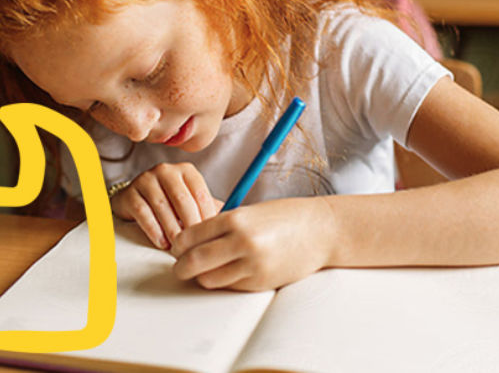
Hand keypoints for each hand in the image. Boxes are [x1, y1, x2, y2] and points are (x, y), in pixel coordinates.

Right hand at [110, 163, 222, 249]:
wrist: (135, 199)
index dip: (207, 216)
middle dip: (191, 225)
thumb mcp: (190, 202)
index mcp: (186, 171)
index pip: (200, 193)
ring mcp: (146, 180)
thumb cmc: (170, 203)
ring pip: (162, 207)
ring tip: (180, 248)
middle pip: (182, 200)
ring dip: (173, 230)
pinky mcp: (130, 193)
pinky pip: (143, 213)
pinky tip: (162, 243)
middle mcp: (166, 171)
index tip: (212, 236)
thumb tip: (230, 224)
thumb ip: (208, 210)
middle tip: (196, 246)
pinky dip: (154, 230)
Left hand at [171, 197, 333, 291]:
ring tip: (203, 270)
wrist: (321, 230)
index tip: (177, 248)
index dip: (178, 245)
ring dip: (201, 277)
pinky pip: (230, 286)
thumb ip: (222, 225)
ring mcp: (252, 264)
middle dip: (181, 266)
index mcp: (236, 218)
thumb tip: (191, 240)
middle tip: (179, 266)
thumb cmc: (285, 217)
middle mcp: (242, 241)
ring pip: (209, 279)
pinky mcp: (261, 282)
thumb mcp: (250, 212)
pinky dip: (223, 281)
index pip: (190, 236)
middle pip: (194, 261)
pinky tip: (227, 272)